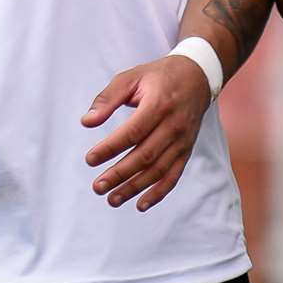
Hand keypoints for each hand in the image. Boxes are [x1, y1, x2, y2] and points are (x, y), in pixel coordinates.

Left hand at [81, 56, 211, 211]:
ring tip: (112, 199)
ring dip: (135, 188)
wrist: (196, 77)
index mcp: (159, 104)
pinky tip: (140, 205)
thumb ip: (107, 99)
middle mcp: (174, 125)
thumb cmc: (157, 77)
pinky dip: (158, 193)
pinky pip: (173, 176)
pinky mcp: (186, 150)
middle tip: (97, 187)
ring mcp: (182, 140)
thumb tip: (86, 122)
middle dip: (120, 174)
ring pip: (158, 170)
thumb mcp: (131, 77)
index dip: (110, 148)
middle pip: (145, 155)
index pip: (133, 132)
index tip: (90, 159)